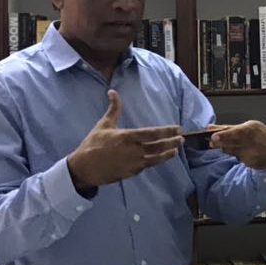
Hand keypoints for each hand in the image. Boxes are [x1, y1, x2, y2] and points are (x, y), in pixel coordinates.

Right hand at [67, 90, 181, 189]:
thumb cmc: (93, 144)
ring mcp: (133, 163)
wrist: (83, 168)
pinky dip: (153, 162)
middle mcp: (133, 151)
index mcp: (127, 137)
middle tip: (181, 139)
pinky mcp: (131, 173)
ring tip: (175, 150)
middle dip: (172, 142)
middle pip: (158, 147)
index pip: (153, 133)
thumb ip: (113, 109)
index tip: (177, 129)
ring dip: (167, 154)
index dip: (167, 131)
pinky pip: (146, 166)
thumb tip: (112, 91)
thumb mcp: (103, 124)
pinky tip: (159, 158)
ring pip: (155, 159)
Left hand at [209, 120, 265, 169]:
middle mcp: (251, 142)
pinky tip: (244, 151)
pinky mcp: (251, 163)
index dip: (223, 135)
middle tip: (212, 142)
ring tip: (235, 144)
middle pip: (231, 143)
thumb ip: (229, 128)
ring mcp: (251, 154)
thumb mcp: (250, 126)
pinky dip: (238, 154)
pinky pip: (238, 158)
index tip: (213, 137)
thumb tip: (211, 127)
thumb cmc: (264, 135)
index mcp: (251, 129)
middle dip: (220, 143)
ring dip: (228, 148)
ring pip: (232, 151)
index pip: (235, 132)